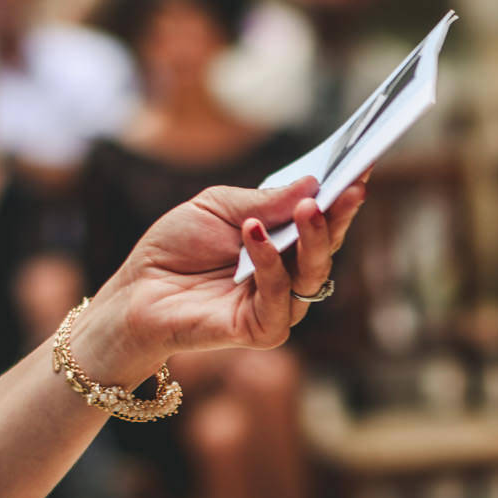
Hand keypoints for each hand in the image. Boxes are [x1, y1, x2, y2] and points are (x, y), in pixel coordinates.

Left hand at [76, 174, 369, 381]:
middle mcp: (289, 276)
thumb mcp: (217, 207)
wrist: (135, 293)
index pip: (322, 221)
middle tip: (349, 188)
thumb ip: (263, 201)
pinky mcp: (261, 330)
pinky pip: (278, 298)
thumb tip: (313, 184)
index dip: (342, 197)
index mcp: (283, 244)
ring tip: (308, 207)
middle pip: (327, 248)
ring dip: (313, 239)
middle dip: (339, 217)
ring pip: (312, 274)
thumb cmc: (175, 248)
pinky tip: (255, 235)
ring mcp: (279, 305)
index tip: (362, 167)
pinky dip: (270, 264)